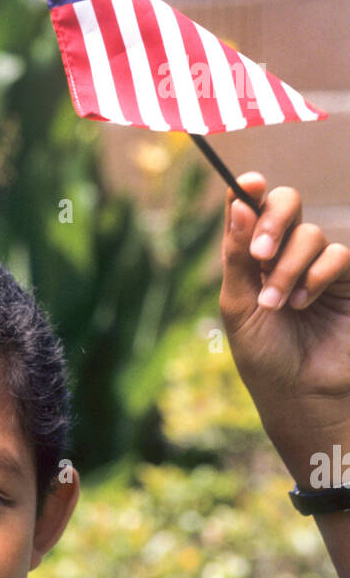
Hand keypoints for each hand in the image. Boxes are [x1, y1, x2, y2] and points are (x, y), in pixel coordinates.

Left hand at [219, 172, 349, 456]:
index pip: (250, 209)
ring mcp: (316, 266)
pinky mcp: (346, 280)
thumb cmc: (263, 356)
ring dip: (289, 267)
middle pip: (286, 204)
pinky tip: (303, 303)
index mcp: (251, 258)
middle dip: (274, 219)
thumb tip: (237, 199)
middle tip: (260, 253)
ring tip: (278, 304)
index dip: (249, 190)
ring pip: (310, 234)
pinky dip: (317, 275)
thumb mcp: (239, 306)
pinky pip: (338, 255)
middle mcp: (283, 255)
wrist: (300, 394)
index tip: (249, 183)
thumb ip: (237, 255)